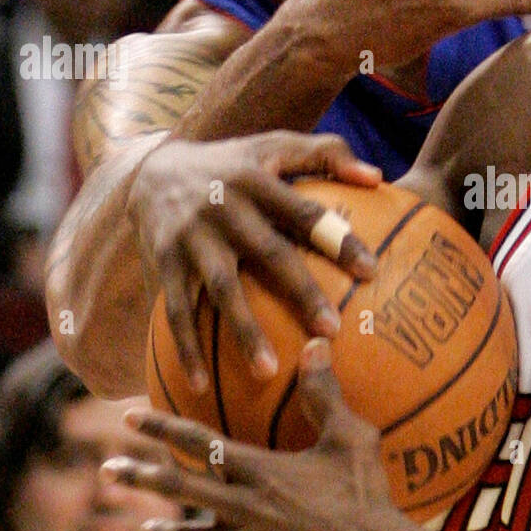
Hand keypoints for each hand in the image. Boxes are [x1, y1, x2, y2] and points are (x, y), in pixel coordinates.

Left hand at [108, 341, 394, 530]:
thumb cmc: (365, 495)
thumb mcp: (351, 437)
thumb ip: (326, 393)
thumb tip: (315, 342)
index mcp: (258, 470)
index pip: (198, 443)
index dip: (161, 427)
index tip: (130, 418)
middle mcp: (242, 508)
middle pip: (178, 490)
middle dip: (138, 478)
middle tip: (107, 471)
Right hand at [128, 131, 380, 391]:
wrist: (152, 169)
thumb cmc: (235, 163)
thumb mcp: (276, 145)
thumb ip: (328, 153)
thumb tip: (378, 179)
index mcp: (257, 179)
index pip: (305, 212)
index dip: (338, 240)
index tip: (371, 272)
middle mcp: (224, 207)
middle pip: (268, 253)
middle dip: (300, 292)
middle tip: (331, 330)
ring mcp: (192, 237)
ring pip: (221, 288)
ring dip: (243, 330)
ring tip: (268, 371)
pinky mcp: (165, 263)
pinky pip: (176, 310)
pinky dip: (185, 348)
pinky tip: (200, 385)